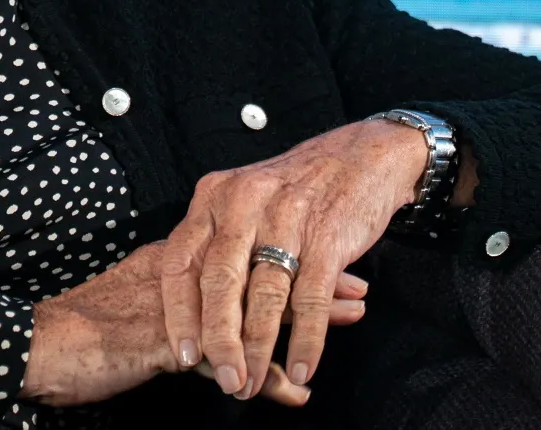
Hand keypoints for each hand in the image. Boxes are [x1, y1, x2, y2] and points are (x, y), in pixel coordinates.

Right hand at [21, 244, 371, 406]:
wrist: (31, 343)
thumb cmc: (83, 330)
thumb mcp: (141, 309)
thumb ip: (180, 307)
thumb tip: (217, 319)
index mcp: (170, 260)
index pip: (242, 251)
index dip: (288, 256)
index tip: (332, 259)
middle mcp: (176, 275)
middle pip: (255, 272)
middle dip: (309, 282)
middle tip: (358, 289)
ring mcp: (170, 306)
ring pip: (249, 307)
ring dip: (299, 319)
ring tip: (345, 326)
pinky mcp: (160, 340)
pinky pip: (223, 356)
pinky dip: (262, 374)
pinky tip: (292, 390)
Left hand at [160, 120, 429, 404]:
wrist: (362, 156)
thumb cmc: (297, 188)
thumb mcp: (244, 200)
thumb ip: (216, 241)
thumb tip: (191, 307)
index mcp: (214, 196)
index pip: (180, 261)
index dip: (178, 313)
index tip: (183, 353)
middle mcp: (243, 204)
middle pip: (218, 284)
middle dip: (219, 342)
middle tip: (224, 382)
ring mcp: (285, 220)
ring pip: (263, 297)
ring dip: (258, 350)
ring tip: (252, 384)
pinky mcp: (326, 238)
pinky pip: (309, 300)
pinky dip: (305, 341)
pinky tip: (300, 369)